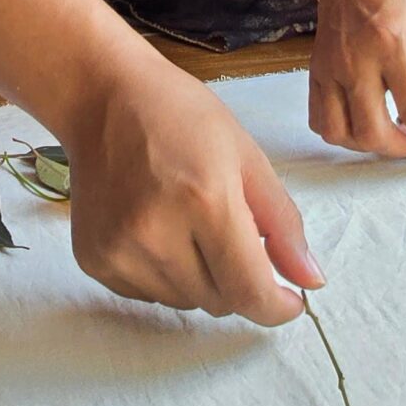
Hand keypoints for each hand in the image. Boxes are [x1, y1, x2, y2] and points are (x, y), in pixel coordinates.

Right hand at [64, 71, 321, 323]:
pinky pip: (149, 296)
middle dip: (239, 281)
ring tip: (189, 225)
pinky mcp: (94, 260)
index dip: (276, 307)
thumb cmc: (179, 117)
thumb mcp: (247, 156)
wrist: (100, 98)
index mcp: (205, 201)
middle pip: (219, 302)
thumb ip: (282, 224)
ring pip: (185, 303)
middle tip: (230, 233)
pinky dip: (165, 276)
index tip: (289, 299)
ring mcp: (118, 250)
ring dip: (202, 280)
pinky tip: (157, 230)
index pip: (248, 291)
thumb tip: (310, 281)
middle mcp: (156, 234)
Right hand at [305, 0, 405, 159]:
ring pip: (341, 134)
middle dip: (399, 147)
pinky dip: (341, 133)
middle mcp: (357, 64)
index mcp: (393, 47)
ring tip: (387, 131)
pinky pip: (320, 121)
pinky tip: (360, 121)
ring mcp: (331, 71)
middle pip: (372, 132)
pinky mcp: (314, 73)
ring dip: (367, 145)